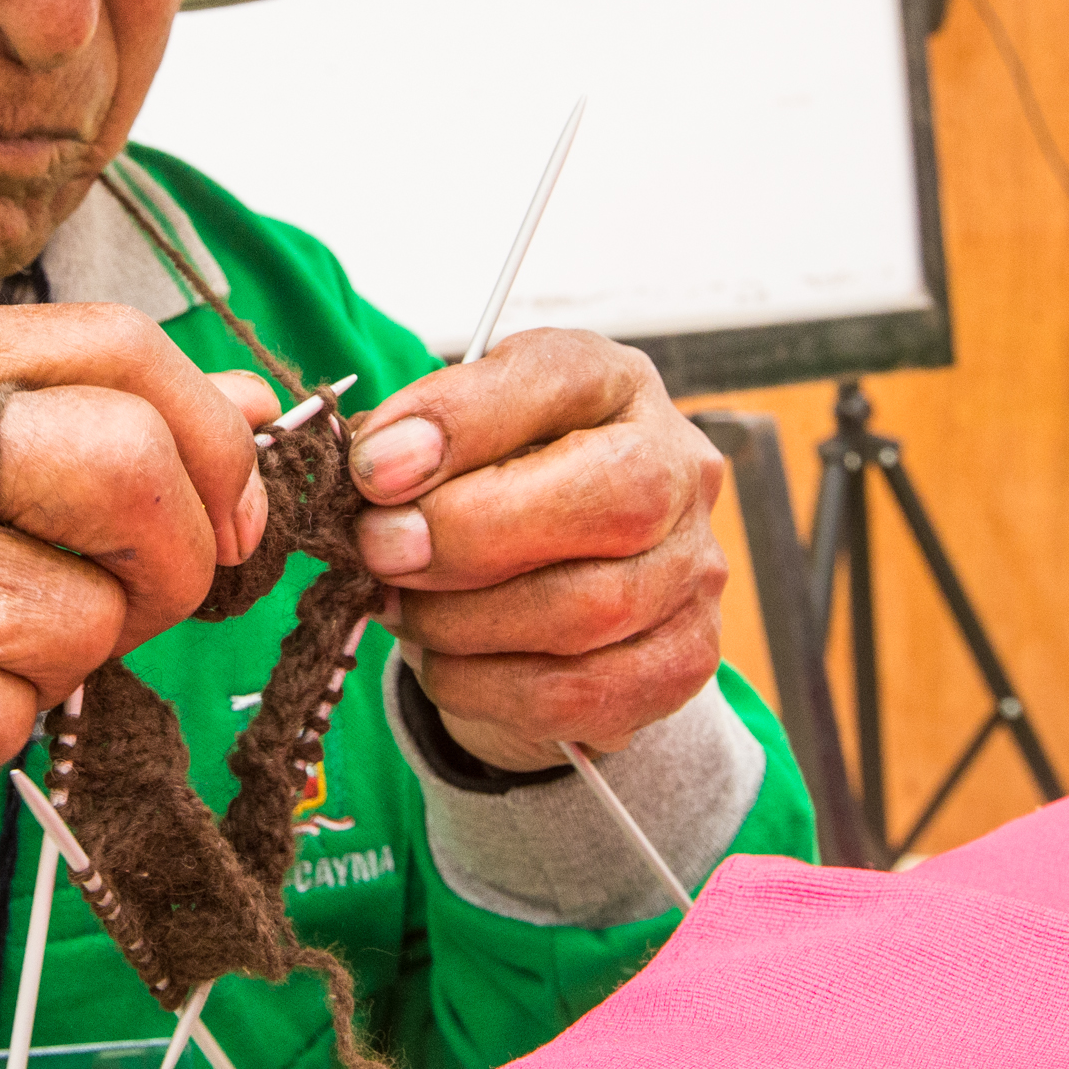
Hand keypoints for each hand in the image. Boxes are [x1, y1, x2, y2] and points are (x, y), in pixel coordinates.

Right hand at [0, 303, 268, 843]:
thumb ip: (78, 416)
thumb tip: (251, 413)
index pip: (122, 346)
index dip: (213, 440)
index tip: (229, 514)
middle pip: (130, 468)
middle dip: (175, 562)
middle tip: (131, 603)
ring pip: (81, 623)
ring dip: (58, 669)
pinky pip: (5, 722)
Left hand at [347, 329, 725, 771]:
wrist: (549, 588)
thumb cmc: (493, 491)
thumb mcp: (453, 441)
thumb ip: (413, 445)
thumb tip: (374, 473)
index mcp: (613, 384)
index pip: (559, 376)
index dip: (461, 421)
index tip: (374, 467)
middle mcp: (677, 467)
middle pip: (615, 497)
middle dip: (472, 532)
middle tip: (380, 549)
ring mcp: (694, 568)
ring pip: (590, 608)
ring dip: (464, 619)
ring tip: (401, 609)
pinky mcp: (684, 659)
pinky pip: (579, 693)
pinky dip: (485, 686)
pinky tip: (444, 663)